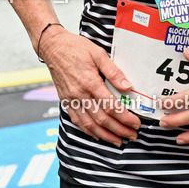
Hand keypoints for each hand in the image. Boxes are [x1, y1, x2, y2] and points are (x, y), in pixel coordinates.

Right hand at [40, 26, 141, 145]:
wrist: (52, 46)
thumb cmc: (75, 47)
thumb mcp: (98, 53)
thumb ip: (113, 71)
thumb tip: (127, 86)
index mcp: (90, 82)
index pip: (111, 106)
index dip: (125, 118)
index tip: (136, 123)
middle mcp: (80, 94)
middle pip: (102, 119)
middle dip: (119, 130)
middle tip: (132, 135)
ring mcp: (71, 99)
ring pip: (89, 124)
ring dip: (105, 135)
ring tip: (118, 141)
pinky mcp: (65, 101)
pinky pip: (77, 121)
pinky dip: (88, 131)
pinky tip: (97, 135)